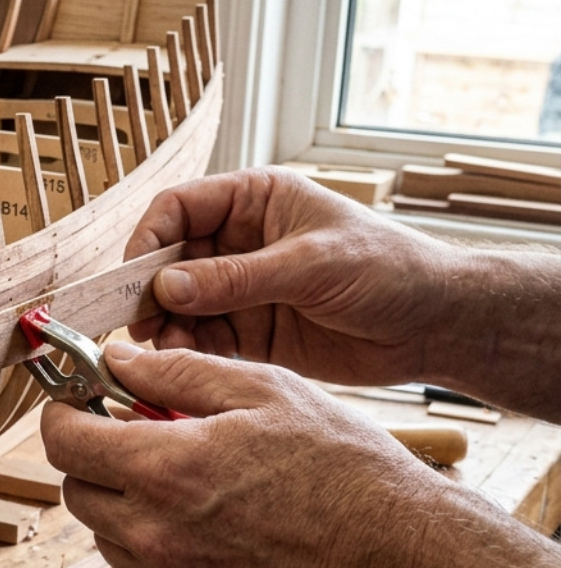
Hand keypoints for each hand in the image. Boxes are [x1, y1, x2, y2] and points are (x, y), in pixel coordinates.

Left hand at [40, 342, 456, 567]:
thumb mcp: (266, 391)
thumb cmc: (346, 471)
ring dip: (127, 505)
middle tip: (143, 438)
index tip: (79, 403)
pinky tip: (213, 527)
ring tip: (192, 483)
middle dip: (96, 459)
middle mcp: (154, 534)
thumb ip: (178, 373)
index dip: (64, 415)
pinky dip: (159, 548)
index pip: (63, 442)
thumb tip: (116, 360)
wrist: (404, 563)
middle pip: (77, 491)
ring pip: (107, 536)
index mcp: (165, 468)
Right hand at [126, 168, 453, 386]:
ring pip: (177, 305)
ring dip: (165, 328)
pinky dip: (187, 353)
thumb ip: (236, 278)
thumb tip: (166, 287)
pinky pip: (201, 339)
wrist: (435, 326)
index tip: (132, 279)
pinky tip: (186, 366)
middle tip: (137, 326)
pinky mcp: (249, 332)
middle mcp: (237, 242)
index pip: (177, 209)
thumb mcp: (311, 266)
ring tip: (166, 351)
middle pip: (167, 260)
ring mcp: (240, 288)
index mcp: (253, 201)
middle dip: (148, 293)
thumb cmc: (389, 269)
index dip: (148, 240)